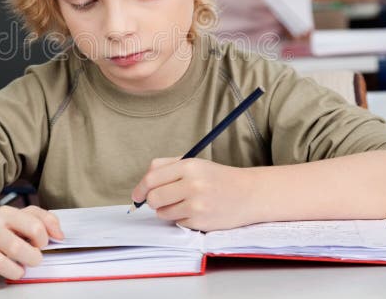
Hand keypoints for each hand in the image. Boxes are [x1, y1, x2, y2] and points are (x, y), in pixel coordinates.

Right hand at [0, 205, 62, 287]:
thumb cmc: (4, 228)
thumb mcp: (24, 216)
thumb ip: (46, 220)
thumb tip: (59, 236)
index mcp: (5, 213)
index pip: (34, 226)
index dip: (43, 240)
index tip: (41, 244)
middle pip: (15, 246)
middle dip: (32, 258)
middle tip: (34, 260)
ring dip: (14, 271)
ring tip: (19, 270)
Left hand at [131, 157, 253, 230]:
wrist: (248, 194)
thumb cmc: (217, 178)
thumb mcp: (194, 163)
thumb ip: (167, 167)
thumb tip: (142, 186)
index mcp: (188, 166)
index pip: (151, 178)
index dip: (140, 189)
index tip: (137, 196)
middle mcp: (192, 185)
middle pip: (154, 198)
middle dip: (153, 201)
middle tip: (161, 200)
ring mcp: (196, 205)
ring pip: (163, 213)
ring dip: (167, 211)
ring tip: (183, 203)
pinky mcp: (201, 222)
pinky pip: (177, 223)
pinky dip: (181, 219)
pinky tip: (195, 211)